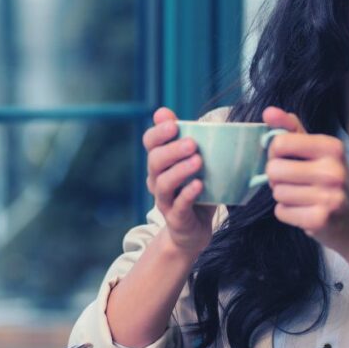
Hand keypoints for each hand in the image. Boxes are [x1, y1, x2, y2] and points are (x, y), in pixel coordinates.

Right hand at [144, 107, 215, 254]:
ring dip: (180, 170)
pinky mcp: (175, 218)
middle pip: (155, 161)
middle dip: (172, 150)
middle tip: (192, 143)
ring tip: (198, 161)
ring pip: (164, 183)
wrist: (192, 231)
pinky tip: (199, 185)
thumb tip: (193, 116)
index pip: (150, 142)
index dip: (158, 132)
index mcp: (160, 162)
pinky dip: (187, 193)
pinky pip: (178, 205)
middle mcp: (157, 180)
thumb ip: (191, 140)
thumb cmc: (195, 190)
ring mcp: (164, 200)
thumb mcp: (194, 163)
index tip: (173, 123)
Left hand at [263, 107, 348, 251]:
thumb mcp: (317, 151)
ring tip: (303, 197)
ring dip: (283, 196)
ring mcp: (329, 196)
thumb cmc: (330, 182)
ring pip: (277, 192)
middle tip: (294, 182)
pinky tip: (304, 211)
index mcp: (332, 147)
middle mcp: (333, 170)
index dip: (275, 153)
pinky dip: (287, 213)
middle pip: (274, 169)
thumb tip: (268, 111)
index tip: (287, 159)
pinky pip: (281, 212)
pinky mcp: (320, 219)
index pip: (280, 142)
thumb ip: (291, 129)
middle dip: (277, 178)